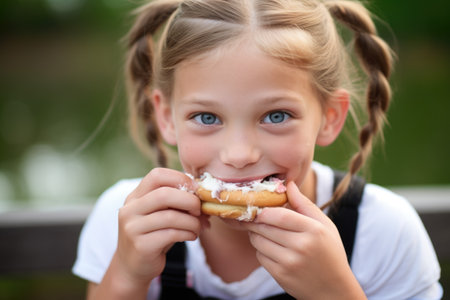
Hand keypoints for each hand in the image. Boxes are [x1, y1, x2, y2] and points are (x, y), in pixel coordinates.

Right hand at [115, 168, 201, 288]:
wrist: (133, 267)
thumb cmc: (154, 235)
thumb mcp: (161, 214)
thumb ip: (176, 202)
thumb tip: (205, 195)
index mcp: (135, 196)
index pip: (157, 175)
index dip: (180, 178)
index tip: (195, 190)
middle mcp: (130, 209)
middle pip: (164, 194)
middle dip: (189, 201)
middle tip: (200, 210)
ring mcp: (133, 228)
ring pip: (170, 216)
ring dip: (192, 222)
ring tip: (198, 227)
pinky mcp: (141, 246)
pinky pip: (171, 234)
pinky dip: (188, 233)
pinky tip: (191, 236)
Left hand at [242, 181, 365, 299]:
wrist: (334, 290)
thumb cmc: (330, 253)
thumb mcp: (325, 226)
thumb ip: (305, 204)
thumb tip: (288, 184)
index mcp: (314, 230)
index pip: (279, 215)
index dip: (264, 210)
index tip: (260, 208)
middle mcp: (301, 246)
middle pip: (265, 227)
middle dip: (256, 220)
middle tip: (254, 217)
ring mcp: (290, 263)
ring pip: (259, 241)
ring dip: (257, 235)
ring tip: (266, 233)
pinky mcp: (281, 276)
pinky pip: (260, 257)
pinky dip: (261, 251)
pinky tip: (272, 250)